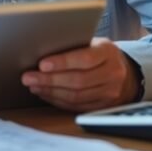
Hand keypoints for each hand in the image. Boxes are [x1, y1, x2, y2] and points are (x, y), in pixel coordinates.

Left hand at [20, 37, 138, 111]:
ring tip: (33, 85)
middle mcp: (113, 74)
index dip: (62, 62)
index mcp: (108, 53)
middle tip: (28, 77)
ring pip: (76, 96)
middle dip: (49, 80)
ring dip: (50, 91)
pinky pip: (76, 106)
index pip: (84, 59)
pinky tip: (44, 93)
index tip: (41, 64)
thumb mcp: (93, 43)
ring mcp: (110, 93)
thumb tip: (41, 49)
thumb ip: (74, 46)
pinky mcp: (102, 107)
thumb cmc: (99, 54)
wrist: (123, 72)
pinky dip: (57, 100)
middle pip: (78, 80)